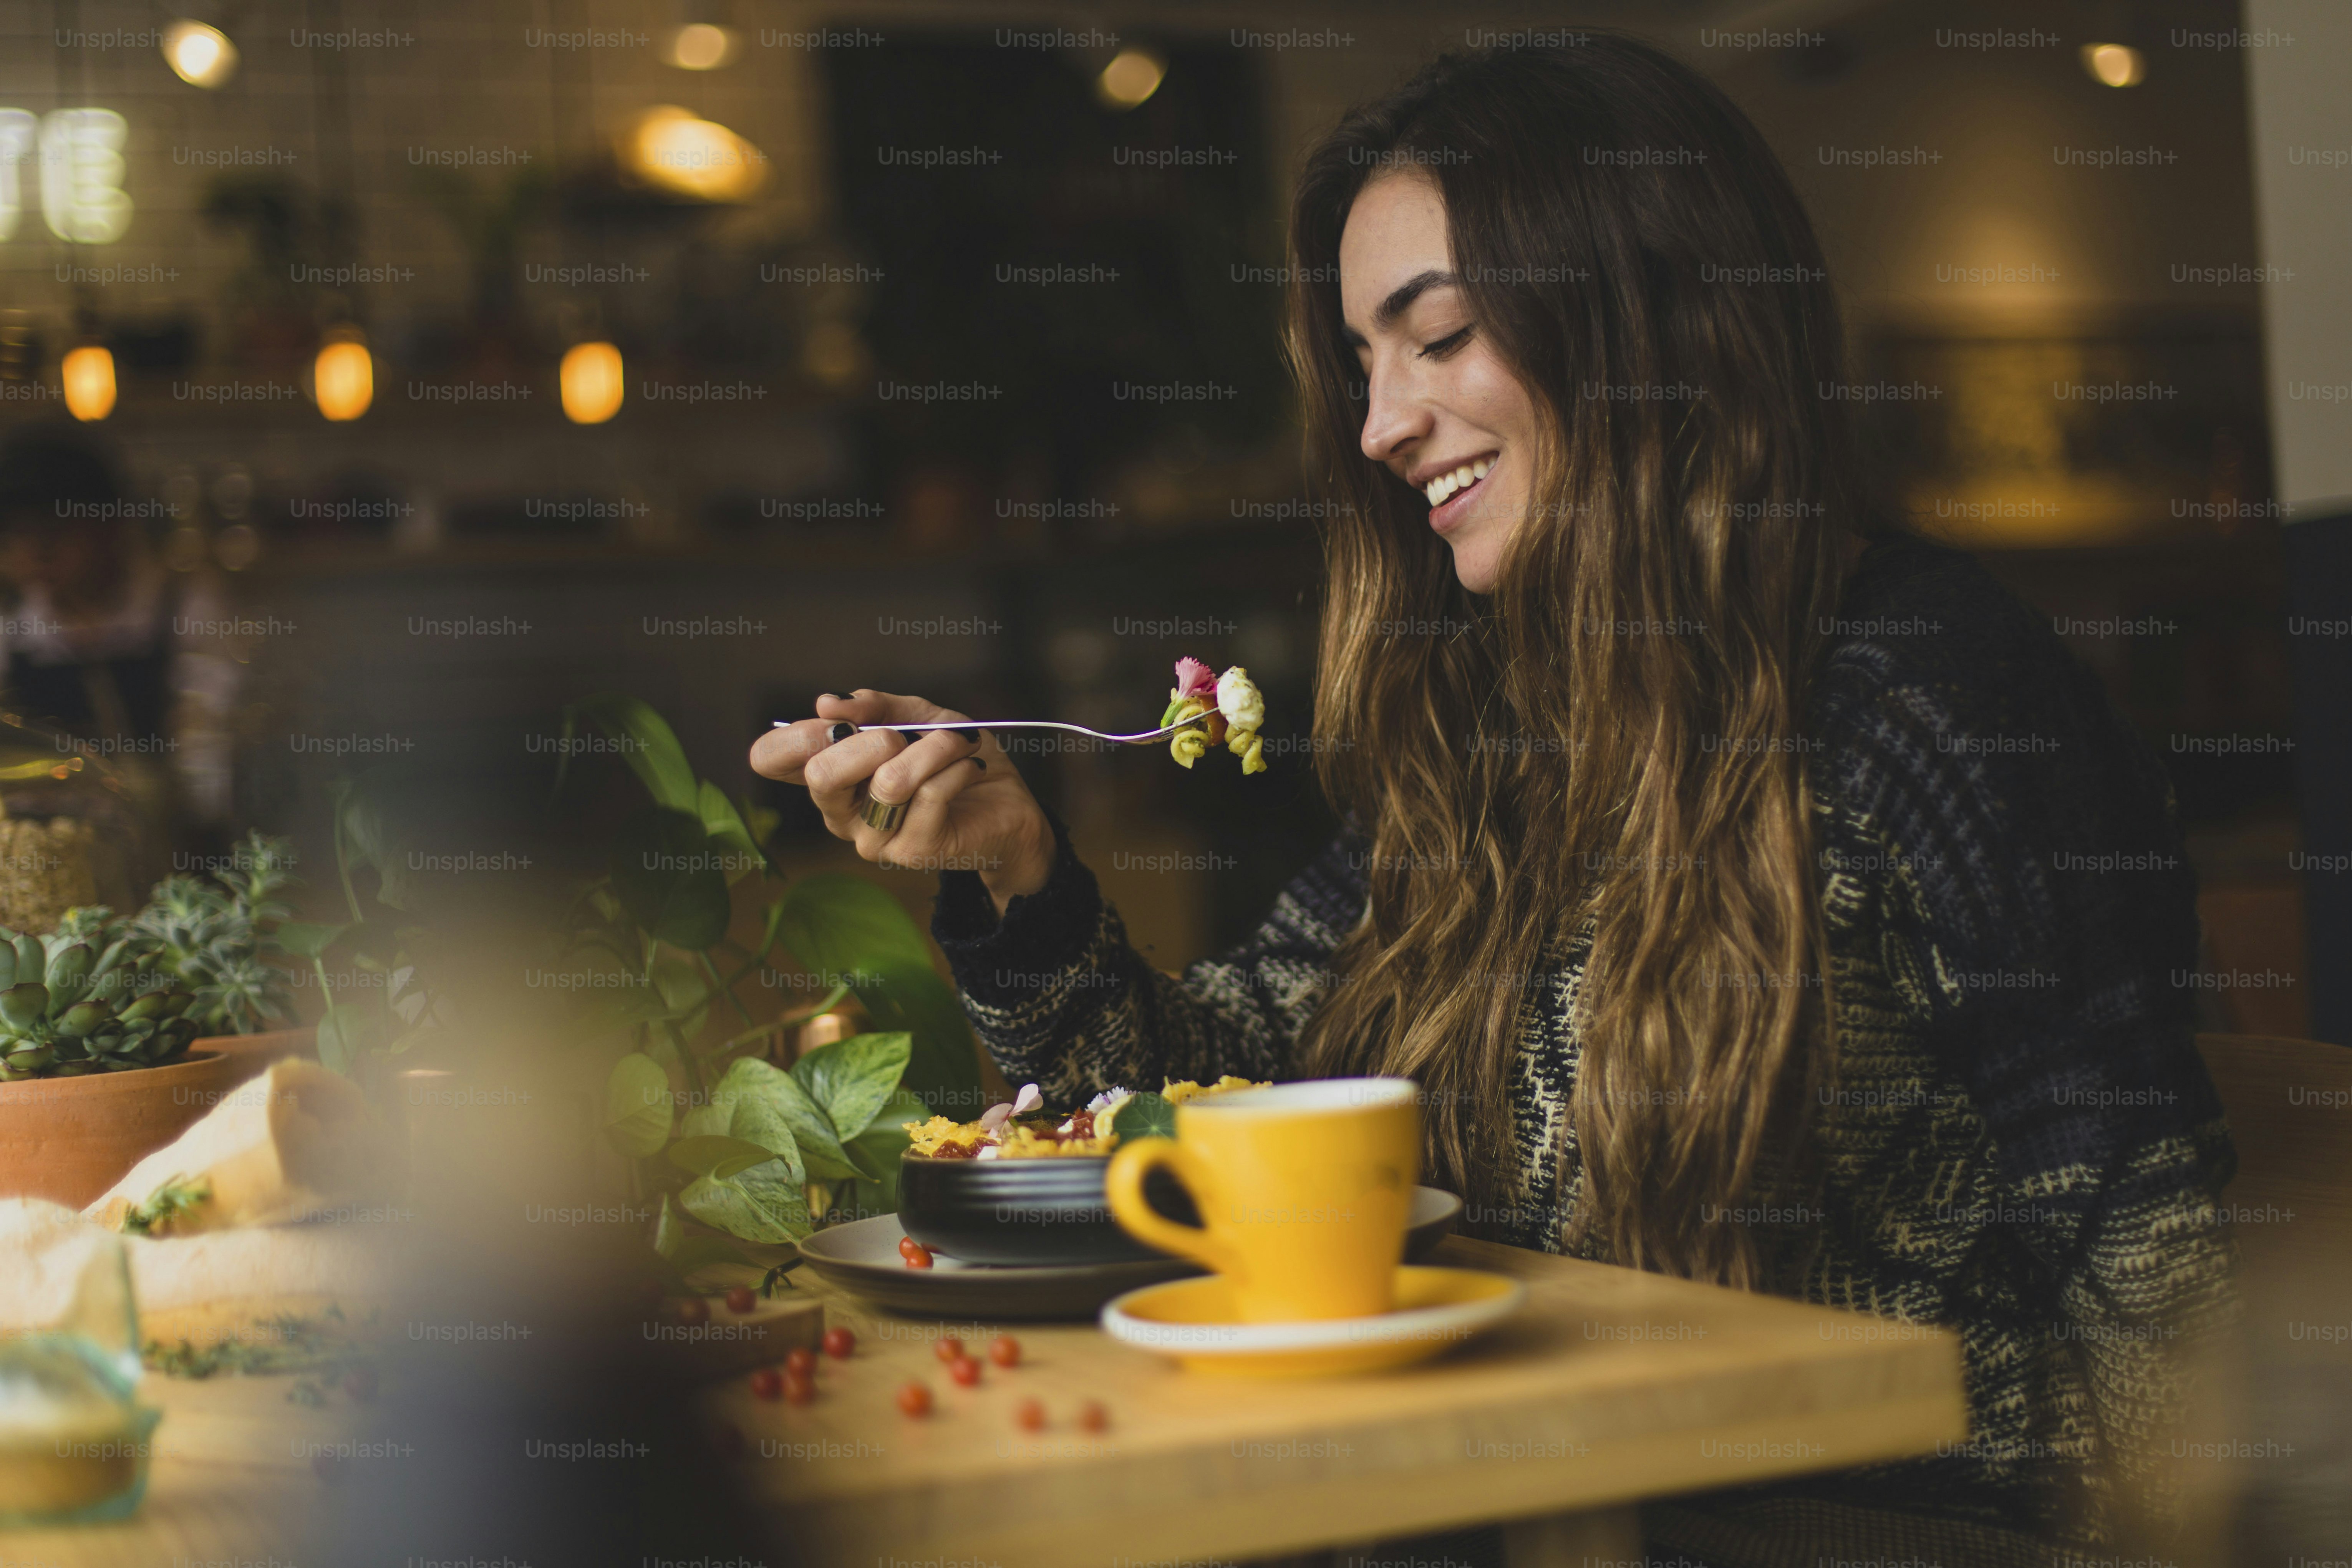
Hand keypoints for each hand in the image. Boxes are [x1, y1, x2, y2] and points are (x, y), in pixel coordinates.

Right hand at [749, 689, 1053, 914]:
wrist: (1008, 804)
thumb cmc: (954, 759)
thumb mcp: (916, 716)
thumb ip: (874, 706)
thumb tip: (828, 702)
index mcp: (830, 776)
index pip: (770, 759)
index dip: (795, 734)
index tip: (837, 719)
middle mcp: (840, 813)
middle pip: (821, 774)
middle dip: (871, 739)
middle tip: (905, 734)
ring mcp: (873, 839)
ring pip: (889, 781)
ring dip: (934, 747)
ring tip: (958, 742)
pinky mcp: (912, 852)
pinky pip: (930, 794)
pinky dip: (957, 766)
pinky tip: (970, 767)